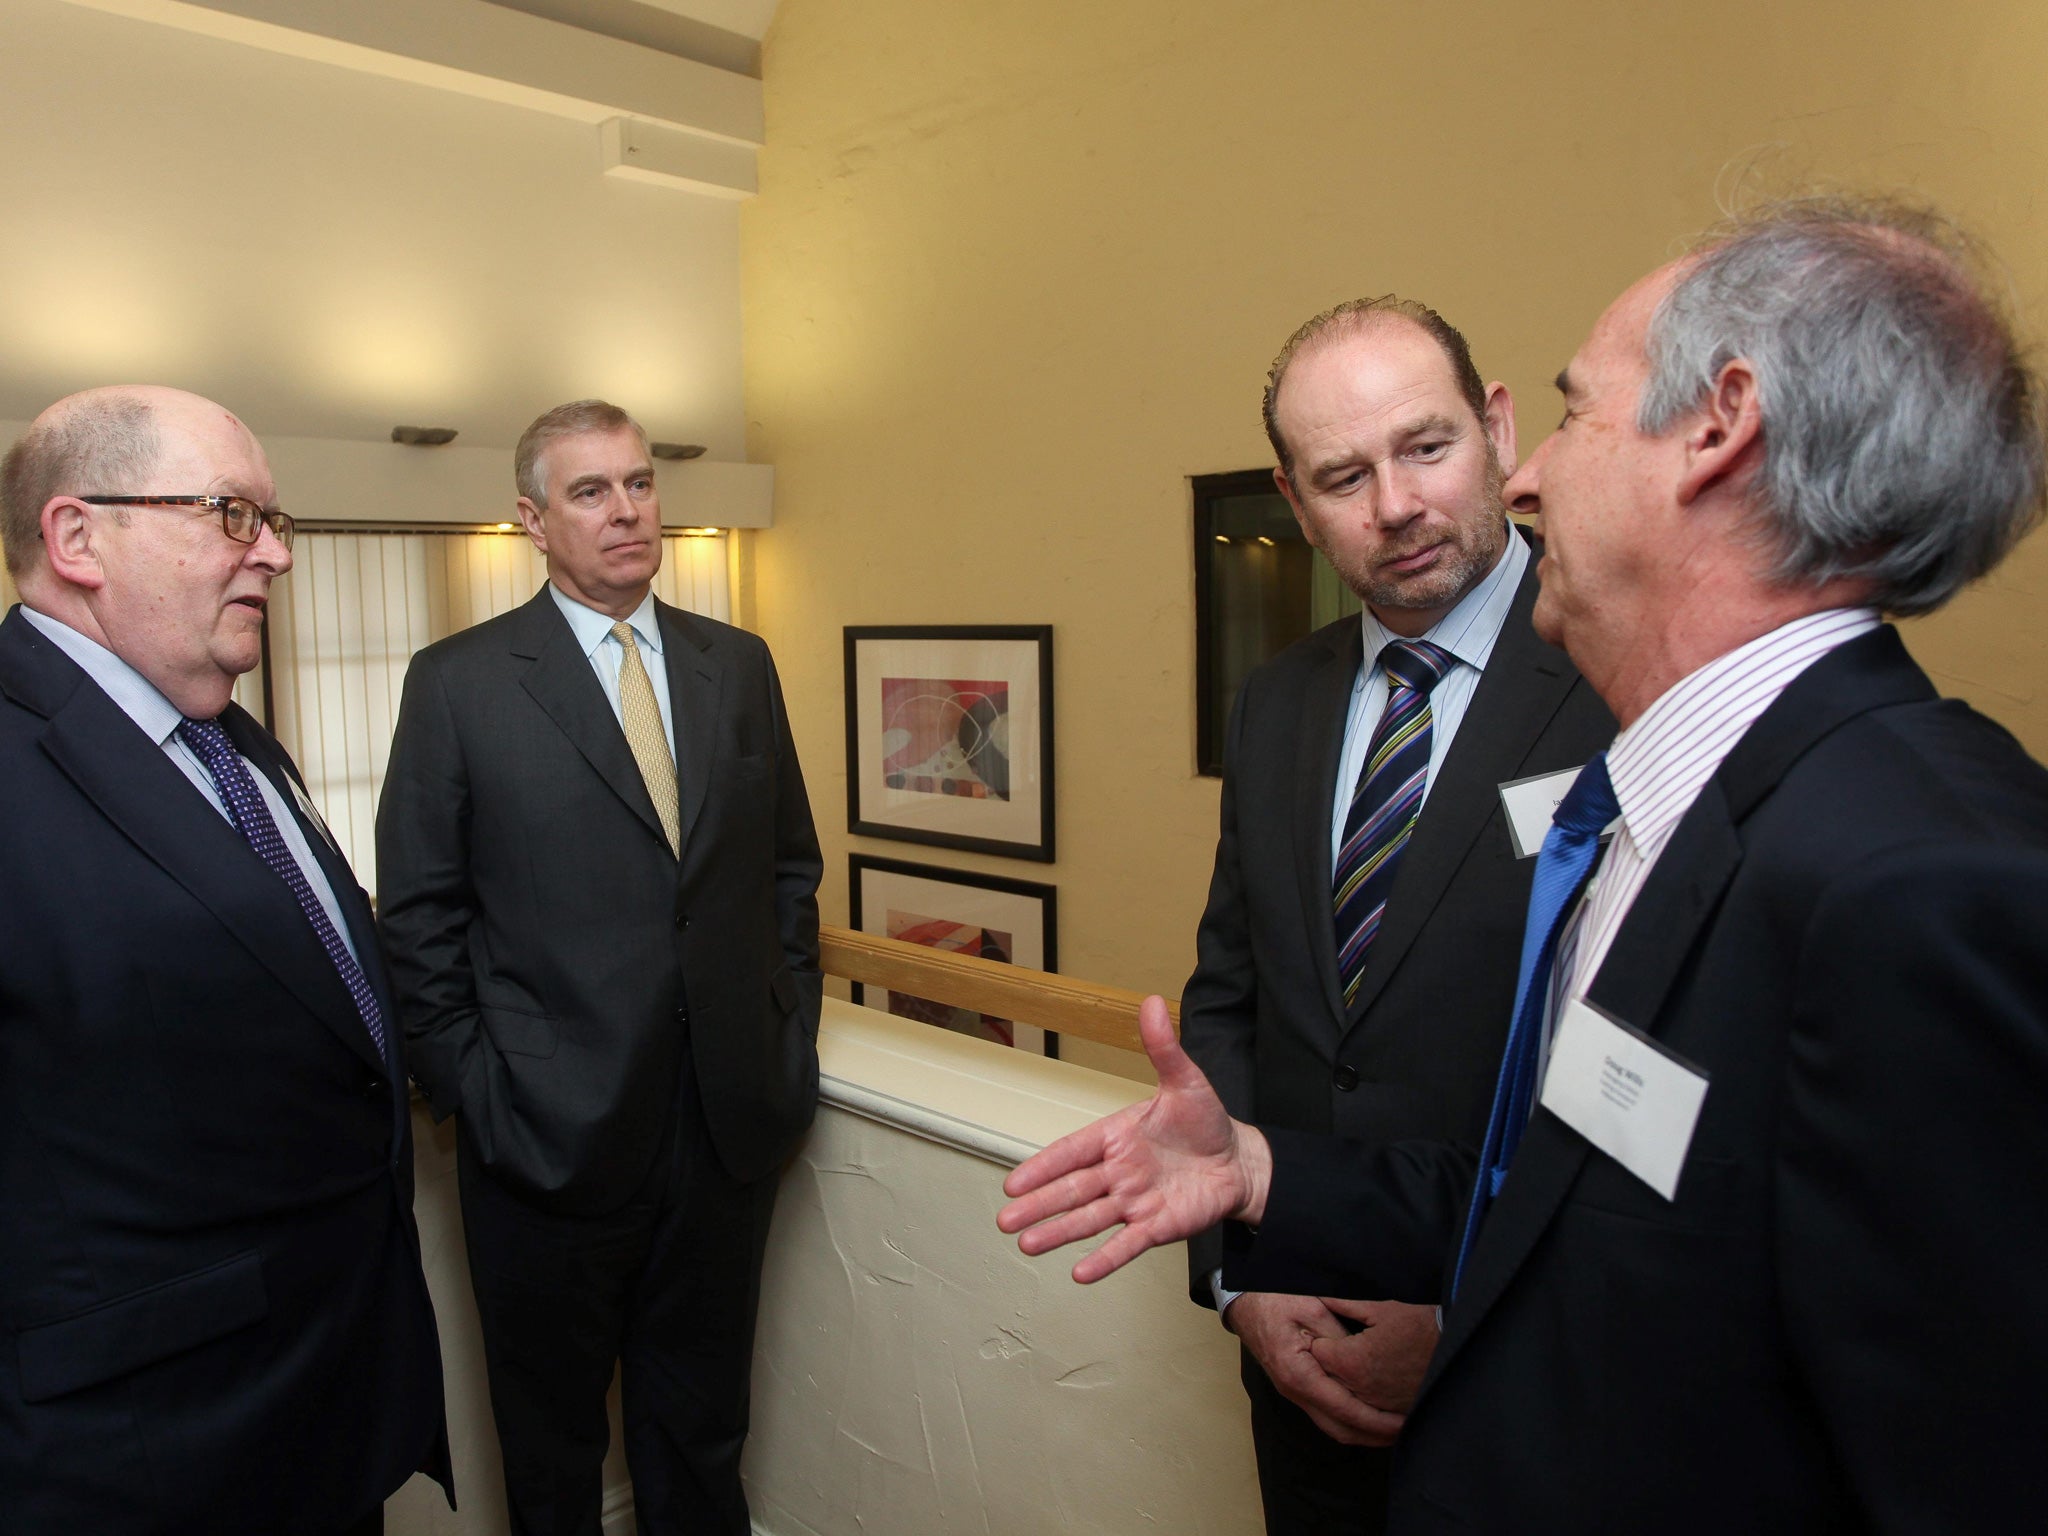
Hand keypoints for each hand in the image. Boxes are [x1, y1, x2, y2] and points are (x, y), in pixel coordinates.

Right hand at [998, 996, 1271, 1282]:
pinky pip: (1127, 1245)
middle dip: (1039, 1205)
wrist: (1239, 1161)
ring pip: (1090, 1220)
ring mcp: (1134, 1202)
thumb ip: (1163, 1048)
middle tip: (1005, 1222)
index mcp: (1116, 1137)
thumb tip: (1151, 1002)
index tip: (1013, 1182)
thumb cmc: (1206, 1122)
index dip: (1044, 1167)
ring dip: (1059, 1233)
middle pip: (1072, 1191)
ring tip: (1028, 1245)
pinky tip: (1080, 1272)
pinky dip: (1105, 1259)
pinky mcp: (1157, 1227)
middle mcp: (1118, 1172)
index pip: (1072, 1152)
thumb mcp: (1186, 1081)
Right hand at [1227, 1293, 1407, 1446]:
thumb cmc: (1274, 1299)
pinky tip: (1369, 1412)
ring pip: (1333, 1425)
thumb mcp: (1313, 1308)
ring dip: (1364, 1431)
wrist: (1244, 1299)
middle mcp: (1295, 1391)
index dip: (1376, 1420)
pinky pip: (1326, 1413)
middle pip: (1340, 1429)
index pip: (1345, 1409)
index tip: (1402, 1422)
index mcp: (1298, 1374)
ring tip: (1394, 1426)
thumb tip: (1366, 1364)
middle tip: (1406, 1429)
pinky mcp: (1297, 1387)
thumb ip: (1340, 1339)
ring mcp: (1294, 1392)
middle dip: (1375, 1435)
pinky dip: (1350, 1419)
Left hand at [1309, 1297, 1439, 1414]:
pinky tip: (1369, 1383)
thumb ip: (1344, 1304)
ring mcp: (1375, 1405)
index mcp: (1352, 1360)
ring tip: (1356, 1364)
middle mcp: (1359, 1388)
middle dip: (1327, 1362)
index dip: (1321, 1340)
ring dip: (1342, 1382)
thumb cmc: (1419, 1325)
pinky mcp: (1390, 1415)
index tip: (1329, 1333)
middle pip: (1326, 1376)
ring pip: (1342, 1396)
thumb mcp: (1380, 1309)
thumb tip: (1320, 1295)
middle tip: (1339, 1347)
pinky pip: (1364, 1410)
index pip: (1317, 1353)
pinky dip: (1361, 1399)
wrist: (1456, 1350)